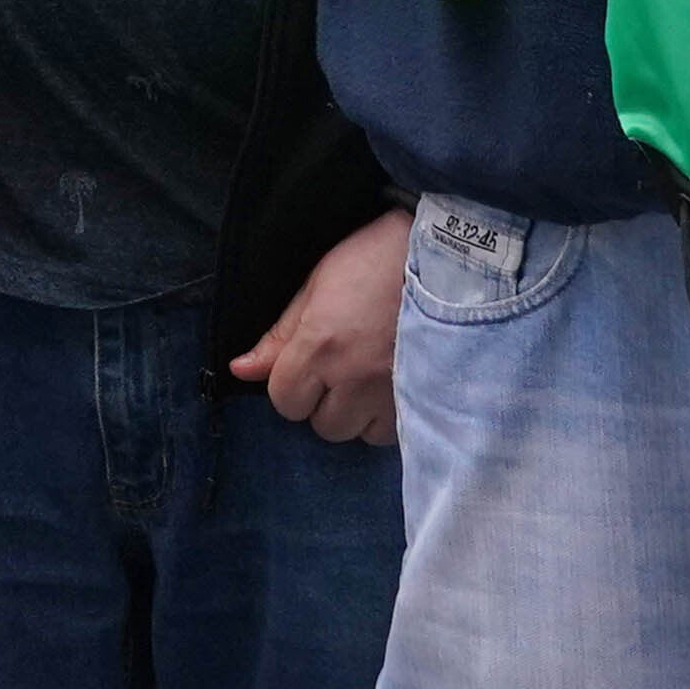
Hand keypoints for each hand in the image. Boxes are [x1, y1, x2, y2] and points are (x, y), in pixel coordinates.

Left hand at [228, 207, 410, 444]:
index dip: (291, 384)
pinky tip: (395, 386)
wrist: (449, 254)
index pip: (284, 401)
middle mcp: (354, 378)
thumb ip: (280, 335)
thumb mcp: (318, 284)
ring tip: (372, 377)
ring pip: (360, 434)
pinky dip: (390, 416)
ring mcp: (393, 393)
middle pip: (323, 425)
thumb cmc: (376, 259)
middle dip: (327, 402)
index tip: (310, 364)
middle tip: (345, 367)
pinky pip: (395, 433)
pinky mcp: (426, 400)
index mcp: (320, 345)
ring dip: (360, 414)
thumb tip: (240, 370)